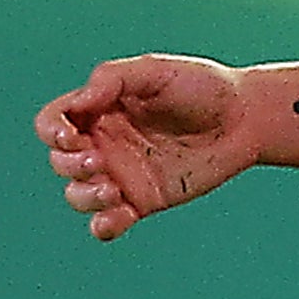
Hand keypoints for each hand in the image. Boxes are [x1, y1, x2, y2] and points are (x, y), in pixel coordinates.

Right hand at [35, 55, 258, 240]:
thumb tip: (77, 103)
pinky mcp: (143, 201)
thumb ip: (113, 80)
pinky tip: (117, 218)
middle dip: (69, 165)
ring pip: (78, 195)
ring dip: (84, 197)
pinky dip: (104, 226)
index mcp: (101, 110)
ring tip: (113, 190)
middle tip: (99, 161)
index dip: (51, 132)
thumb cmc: (203, 87)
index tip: (71, 136)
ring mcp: (122, 174)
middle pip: (60, 161)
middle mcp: (105, 143)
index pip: (53, 123)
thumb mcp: (157, 72)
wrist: (246, 119)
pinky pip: (110, 222)